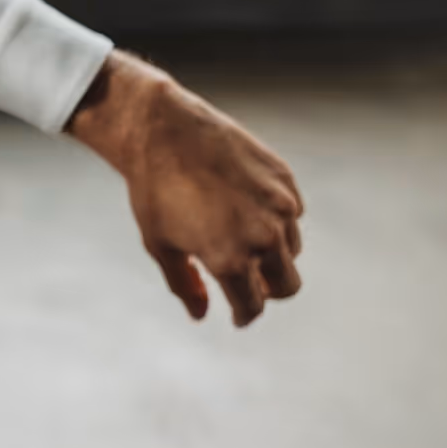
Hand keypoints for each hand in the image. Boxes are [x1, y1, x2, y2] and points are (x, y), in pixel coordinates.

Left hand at [68, 53, 304, 326]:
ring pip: (292, 249)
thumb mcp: (161, 246)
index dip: (244, 315)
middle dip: (269, 291)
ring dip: (273, 255)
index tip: (238, 316)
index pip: (253, 305)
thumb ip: (186, 285)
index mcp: (232, 260)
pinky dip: (276, 221)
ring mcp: (280, 204)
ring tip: (240, 242)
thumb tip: (201, 314)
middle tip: (248, 285)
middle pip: (288, 285)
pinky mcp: (285, 177)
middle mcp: (264, 235)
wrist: (163, 131)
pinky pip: (292, 213)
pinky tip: (247, 210)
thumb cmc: (154, 192)